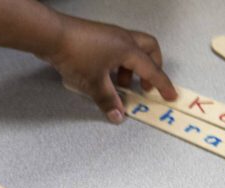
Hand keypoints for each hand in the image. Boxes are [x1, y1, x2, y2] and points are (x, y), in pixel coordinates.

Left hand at [39, 15, 175, 122]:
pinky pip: (119, 49)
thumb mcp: (94, 83)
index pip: (152, 69)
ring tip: (120, 85)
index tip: (171, 95)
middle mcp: (124, 39)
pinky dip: (119, 63)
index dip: (162, 84)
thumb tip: (118, 116)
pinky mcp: (99, 36)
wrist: (53, 36)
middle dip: (152, 68)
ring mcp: (112, 35)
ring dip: (132, 67)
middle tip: (144, 87)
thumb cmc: (76, 56)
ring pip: (133, 49)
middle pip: (149, 50)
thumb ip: (108, 100)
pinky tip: (106, 75)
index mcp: (129, 49)